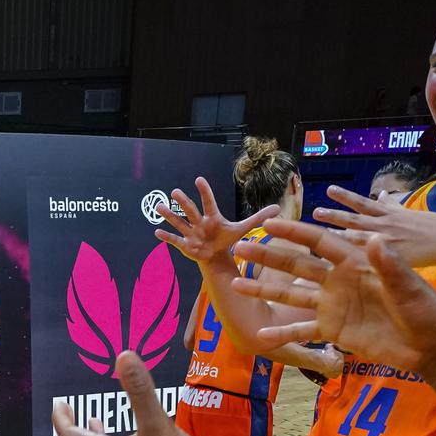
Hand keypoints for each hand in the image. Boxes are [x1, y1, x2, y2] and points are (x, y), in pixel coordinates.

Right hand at [153, 176, 278, 265]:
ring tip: (159, 207)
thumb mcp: (243, 228)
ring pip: (179, 222)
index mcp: (213, 217)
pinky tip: (157, 232)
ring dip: (169, 215)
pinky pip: (175, 240)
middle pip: (191, 210)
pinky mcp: (185, 245)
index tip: (199, 179)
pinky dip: (166, 237)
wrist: (215, 255)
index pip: (209, 202)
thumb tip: (278, 208)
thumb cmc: (226, 239)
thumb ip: (258, 218)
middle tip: (175, 191)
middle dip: (184, 202)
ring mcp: (191, 233)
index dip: (205, 191)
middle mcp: (200, 222)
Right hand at [235, 220, 435, 372]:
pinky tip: (261, 334)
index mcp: (354, 263)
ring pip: (291, 296)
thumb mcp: (408, 286)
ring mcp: (332, 306)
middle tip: (239, 249)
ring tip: (237, 285)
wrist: (428, 343)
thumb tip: (374, 237)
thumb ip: (388, 264)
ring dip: (265, 291)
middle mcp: (337, 281)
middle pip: (296, 266)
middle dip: (268, 257)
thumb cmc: (424, 309)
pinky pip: (302, 330)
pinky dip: (282, 332)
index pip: (319, 243)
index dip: (294, 233)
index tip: (269, 223)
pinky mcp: (333, 330)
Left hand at [311, 185, 435, 271]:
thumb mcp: (409, 212)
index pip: (363, 203)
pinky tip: (341, 258)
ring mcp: (389, 240)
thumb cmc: (429, 228)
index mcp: (389, 214)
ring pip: (360, 236)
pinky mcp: (394, 256)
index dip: (345, 197)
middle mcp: (386, 225)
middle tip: (315, 212)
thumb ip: (392, 205)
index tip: (329, 190)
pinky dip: (357, 256)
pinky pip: (372, 256)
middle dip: (335, 215)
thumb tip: (382, 194)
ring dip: (340, 232)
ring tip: (322, 230)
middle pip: (356, 219)